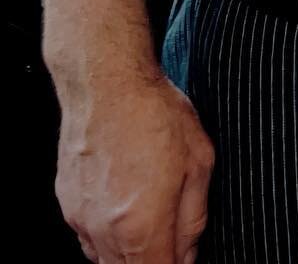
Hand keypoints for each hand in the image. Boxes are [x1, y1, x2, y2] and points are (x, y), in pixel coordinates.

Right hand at [56, 70, 214, 263]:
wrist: (106, 82)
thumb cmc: (156, 114)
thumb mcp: (199, 162)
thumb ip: (193, 219)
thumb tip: (189, 254)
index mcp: (143, 227)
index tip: (183, 256)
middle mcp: (106, 232)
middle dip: (153, 261)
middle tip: (171, 238)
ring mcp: (81, 220)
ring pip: (105, 262)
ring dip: (128, 255)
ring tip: (149, 221)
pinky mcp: (67, 205)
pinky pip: (88, 241)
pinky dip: (108, 239)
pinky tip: (125, 210)